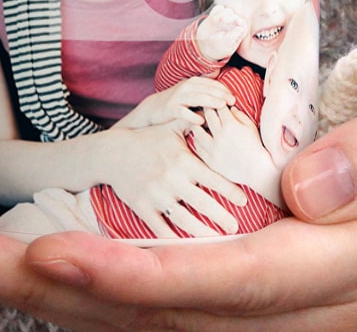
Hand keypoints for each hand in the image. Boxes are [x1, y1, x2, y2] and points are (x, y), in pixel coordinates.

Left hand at [0, 86, 356, 330]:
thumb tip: (310, 186)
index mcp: (330, 270)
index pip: (221, 284)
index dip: (135, 280)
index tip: (49, 254)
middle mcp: (278, 303)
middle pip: (149, 312)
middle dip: (41, 289)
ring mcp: (245, 299)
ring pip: (133, 315)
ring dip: (40, 290)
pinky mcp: (222, 283)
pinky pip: (143, 301)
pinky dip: (79, 291)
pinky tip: (25, 268)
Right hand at [97, 122, 246, 236]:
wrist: (113, 154)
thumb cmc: (146, 140)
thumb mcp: (169, 129)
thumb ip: (190, 123)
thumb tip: (209, 112)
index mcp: (183, 162)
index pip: (214, 179)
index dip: (231, 191)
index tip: (243, 200)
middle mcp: (172, 180)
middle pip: (204, 204)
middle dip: (223, 217)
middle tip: (235, 226)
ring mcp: (157, 196)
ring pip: (185, 220)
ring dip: (203, 232)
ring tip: (216, 237)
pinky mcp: (143, 207)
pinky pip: (161, 228)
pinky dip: (174, 239)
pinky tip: (185, 245)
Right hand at [115, 76, 235, 127]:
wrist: (154, 109)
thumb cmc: (177, 102)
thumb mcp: (191, 92)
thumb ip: (204, 88)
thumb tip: (221, 83)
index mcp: (192, 83)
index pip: (211, 84)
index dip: (224, 90)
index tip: (234, 98)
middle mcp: (185, 87)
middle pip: (206, 89)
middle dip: (221, 94)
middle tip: (232, 102)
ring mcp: (178, 98)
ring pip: (197, 98)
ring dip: (210, 101)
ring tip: (222, 107)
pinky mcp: (170, 108)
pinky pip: (183, 112)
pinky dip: (192, 116)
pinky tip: (201, 121)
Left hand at [195, 104, 273, 175]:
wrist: (258, 170)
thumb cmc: (256, 147)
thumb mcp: (251, 127)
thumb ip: (240, 115)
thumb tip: (229, 108)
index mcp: (231, 125)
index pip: (218, 106)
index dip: (218, 103)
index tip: (218, 103)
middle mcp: (220, 136)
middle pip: (206, 115)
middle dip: (206, 109)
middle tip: (206, 109)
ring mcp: (214, 149)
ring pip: (197, 130)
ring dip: (197, 125)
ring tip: (199, 123)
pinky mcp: (210, 160)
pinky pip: (198, 147)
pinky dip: (198, 140)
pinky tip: (200, 138)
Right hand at [196, 5, 247, 61]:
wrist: (204, 47)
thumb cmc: (217, 48)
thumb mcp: (225, 46)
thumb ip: (233, 37)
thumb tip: (241, 28)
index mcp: (238, 34)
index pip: (243, 24)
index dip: (239, 21)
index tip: (234, 21)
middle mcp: (232, 26)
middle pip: (235, 15)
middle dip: (230, 16)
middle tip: (223, 21)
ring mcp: (224, 21)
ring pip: (227, 11)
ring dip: (222, 13)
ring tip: (216, 20)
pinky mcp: (215, 17)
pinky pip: (218, 8)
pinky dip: (216, 10)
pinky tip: (213, 17)